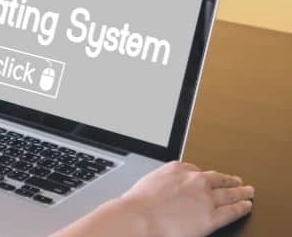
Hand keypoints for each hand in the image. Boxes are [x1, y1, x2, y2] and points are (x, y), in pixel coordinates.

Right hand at [120, 161, 253, 236]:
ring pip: (230, 193)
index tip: (210, 177)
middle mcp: (196, 181)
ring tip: (247, 192)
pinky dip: (241, 208)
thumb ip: (164, 179)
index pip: (197, 170)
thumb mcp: (150, 180)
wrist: (140, 217)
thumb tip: (168, 184)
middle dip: (229, 180)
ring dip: (241, 192)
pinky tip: (246, 206)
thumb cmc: (139, 203)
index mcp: (178, 169)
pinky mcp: (212, 217)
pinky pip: (232, 211)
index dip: (206, 175)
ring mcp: (206, 199)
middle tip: (238, 181)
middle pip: (218, 179)